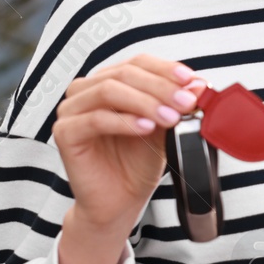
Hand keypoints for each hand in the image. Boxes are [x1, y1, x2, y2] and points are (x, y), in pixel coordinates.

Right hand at [53, 55, 204, 263]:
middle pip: (124, 74)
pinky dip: (124, 122)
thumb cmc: (138, 163)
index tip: (192, 80)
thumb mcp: (164, 128)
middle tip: (186, 102)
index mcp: (110, 81)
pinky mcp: (65, 133)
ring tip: (170, 117)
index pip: (137, 62)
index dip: (165, 68)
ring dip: (144, 102)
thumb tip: (198, 84)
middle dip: (160, 87)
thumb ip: (175, 104)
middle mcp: (87, 90)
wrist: (120, 201)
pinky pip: (95, 120)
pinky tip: (146, 128)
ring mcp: (71, 110)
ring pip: (109, 91)